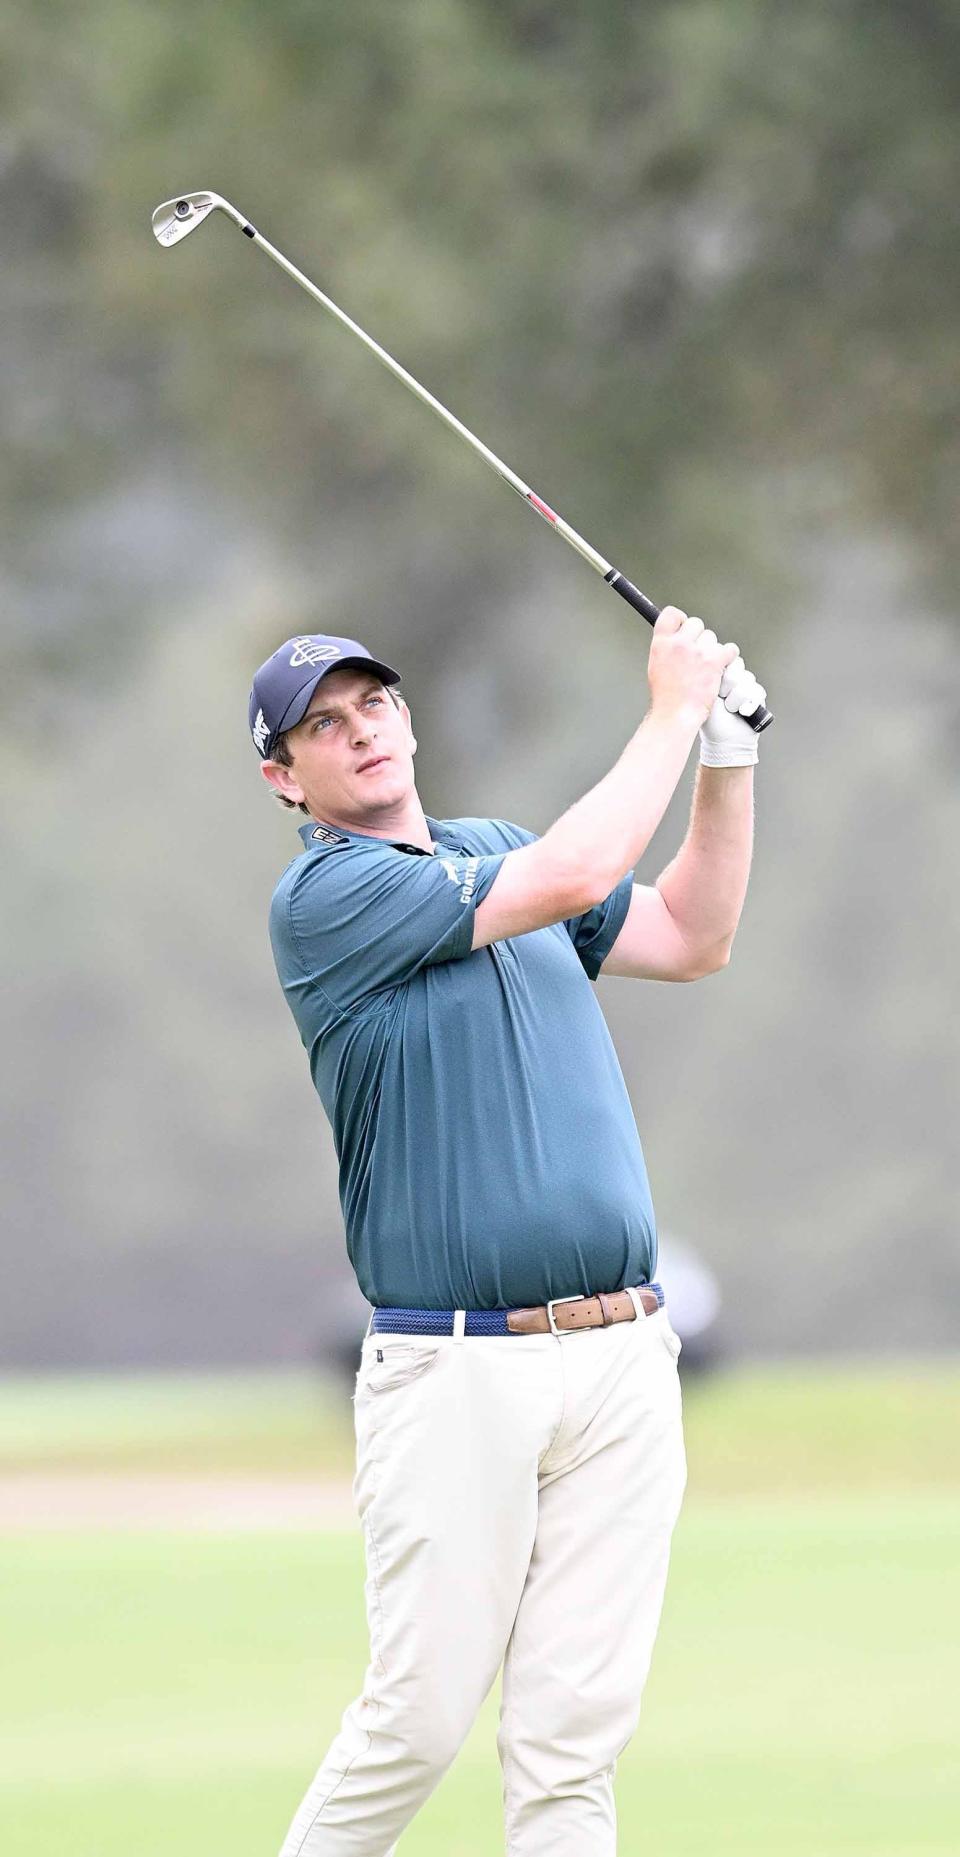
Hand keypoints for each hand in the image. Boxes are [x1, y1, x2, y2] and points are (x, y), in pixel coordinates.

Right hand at [647, 607, 739, 729]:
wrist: (675, 714)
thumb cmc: (666, 696)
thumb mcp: (656, 665)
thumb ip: (666, 647)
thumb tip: (675, 636)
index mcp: (661, 643)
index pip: (672, 614)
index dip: (681, 619)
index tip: (684, 626)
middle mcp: (679, 644)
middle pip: (696, 623)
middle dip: (699, 636)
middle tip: (698, 652)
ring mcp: (697, 652)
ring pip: (712, 637)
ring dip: (712, 649)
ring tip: (706, 666)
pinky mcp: (714, 661)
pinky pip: (729, 649)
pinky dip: (728, 656)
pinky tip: (722, 665)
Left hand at [699, 655, 767, 766]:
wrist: (724, 743)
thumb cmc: (710, 721)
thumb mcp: (705, 696)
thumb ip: (709, 676)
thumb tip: (713, 658)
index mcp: (719, 674)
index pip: (724, 657)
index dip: (719, 672)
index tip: (712, 689)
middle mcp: (734, 677)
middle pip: (736, 665)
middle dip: (726, 685)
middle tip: (721, 699)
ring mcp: (747, 685)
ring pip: (746, 679)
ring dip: (735, 699)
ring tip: (730, 710)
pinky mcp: (759, 696)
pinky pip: (757, 691)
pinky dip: (748, 705)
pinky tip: (742, 713)